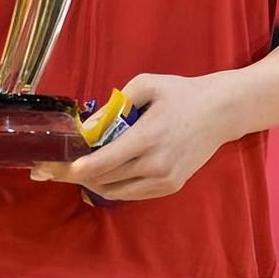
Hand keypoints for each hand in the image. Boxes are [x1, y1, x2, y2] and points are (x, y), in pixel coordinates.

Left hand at [31, 71, 235, 201]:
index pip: (106, 162)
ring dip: (95, 182)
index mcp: (148, 137)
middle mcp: (155, 165)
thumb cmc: (181, 93)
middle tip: (59, 167)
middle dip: (80, 175)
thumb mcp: (147, 84)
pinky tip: (104, 173)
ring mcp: (164, 180)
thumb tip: (91, 123)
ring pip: (117, 191)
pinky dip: (115, 186)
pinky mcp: (170, 187)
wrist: (219, 112)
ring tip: (78, 169)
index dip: (80, 168)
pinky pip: (133, 193)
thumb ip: (117, 102)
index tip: (60, 167)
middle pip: (106, 180)